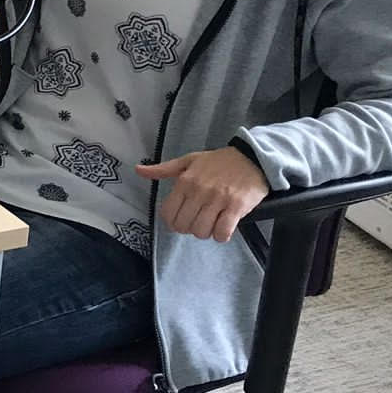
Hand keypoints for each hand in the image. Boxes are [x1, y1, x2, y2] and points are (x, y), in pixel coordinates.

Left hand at [137, 147, 268, 242]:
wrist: (253, 158)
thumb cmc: (219, 161)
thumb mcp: (189, 160)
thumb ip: (163, 169)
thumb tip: (138, 170)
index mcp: (185, 181)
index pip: (168, 213)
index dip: (173, 222)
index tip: (181, 219)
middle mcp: (199, 191)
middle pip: (184, 225)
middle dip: (189, 228)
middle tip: (198, 221)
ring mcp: (218, 200)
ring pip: (202, 231)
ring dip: (206, 232)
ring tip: (212, 223)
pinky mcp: (236, 207)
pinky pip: (222, 232)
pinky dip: (222, 235)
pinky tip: (224, 227)